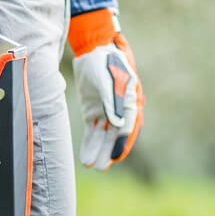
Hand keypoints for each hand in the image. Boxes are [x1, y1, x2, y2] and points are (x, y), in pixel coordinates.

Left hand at [68, 9, 143, 169]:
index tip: (116, 156)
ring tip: (91, 165)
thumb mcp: (107, 79)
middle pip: (114, 135)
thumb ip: (111, 101)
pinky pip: (92, 130)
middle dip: (107, 151)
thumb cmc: (103, 60)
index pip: (128, 126)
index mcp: (129, 101)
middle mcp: (119, 109)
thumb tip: (116, 124)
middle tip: (101, 167)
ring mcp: (106, 111)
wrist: (92, 48)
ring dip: (97, 149)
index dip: (122, 142)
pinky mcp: (93, 110)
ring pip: (103, 135)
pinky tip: (85, 156)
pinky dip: (89, 143)